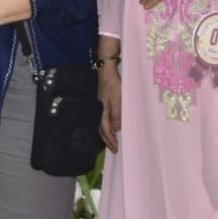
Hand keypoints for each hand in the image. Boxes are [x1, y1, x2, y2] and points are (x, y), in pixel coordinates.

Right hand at [97, 39, 121, 153]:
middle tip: (113, 149)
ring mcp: (100, 105)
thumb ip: (117, 114)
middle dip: (107, 140)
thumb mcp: (117, 99)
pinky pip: (103, 118)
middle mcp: (100, 110)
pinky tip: (110, 125)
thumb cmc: (113, 83)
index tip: (116, 149)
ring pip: (101, 124)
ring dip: (106, 134)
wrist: (106, 69)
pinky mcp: (102, 101)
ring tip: (111, 141)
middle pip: (101, 129)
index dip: (110, 140)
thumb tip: (117, 129)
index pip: (105, 130)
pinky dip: (106, 125)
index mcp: (103, 111)